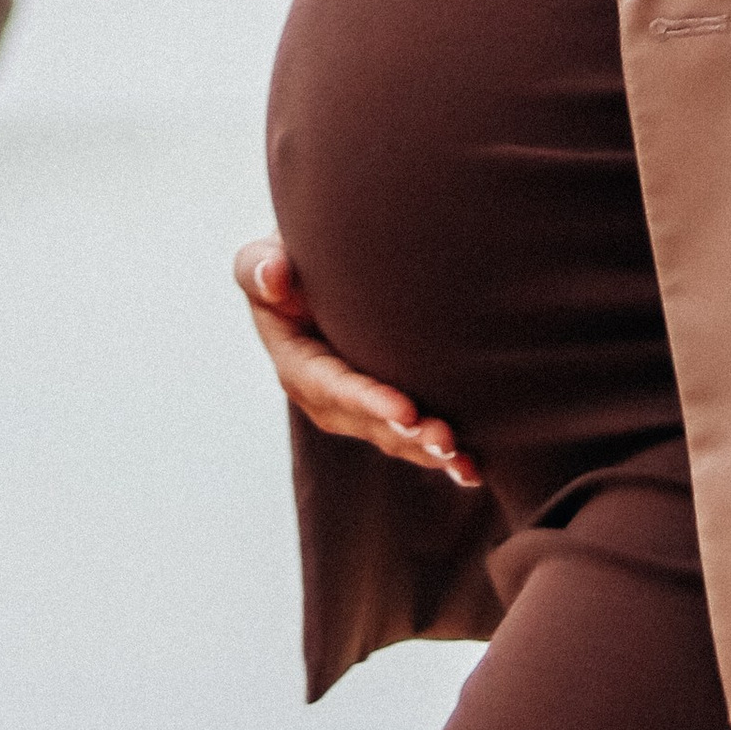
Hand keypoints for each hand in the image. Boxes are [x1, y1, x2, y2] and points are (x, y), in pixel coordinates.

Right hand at [232, 239, 483, 489]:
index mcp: (296, 363)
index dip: (366, 400)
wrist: (318, 267)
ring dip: (426, 450)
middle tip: (444, 439)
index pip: (330, 386)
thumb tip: (273, 276)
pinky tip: (472, 471)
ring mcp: (357, 406)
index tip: (404, 408)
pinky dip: (442, 458)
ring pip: (392, 435)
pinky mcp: (385, 406)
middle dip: (404, 435)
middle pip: (366, 423)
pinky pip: (412, 435)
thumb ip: (259, 268)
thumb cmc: (291, 258)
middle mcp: (325, 396)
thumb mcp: (263, 259)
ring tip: (460, 457)